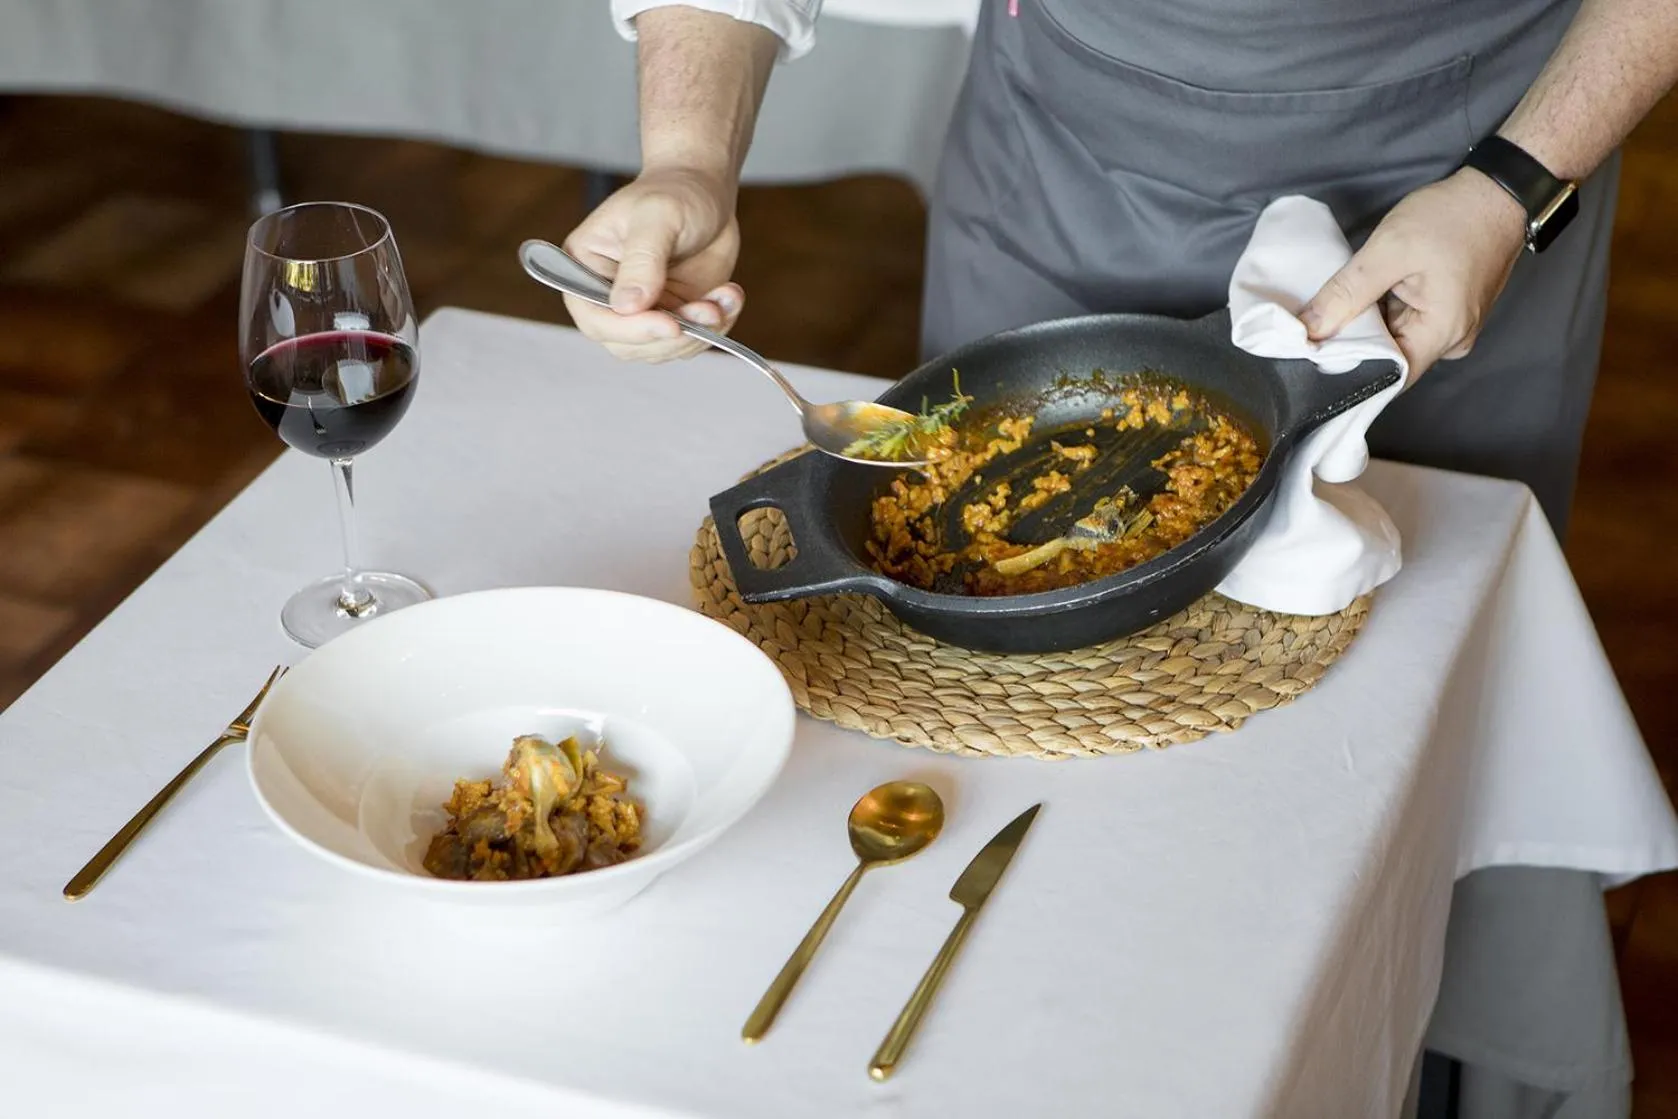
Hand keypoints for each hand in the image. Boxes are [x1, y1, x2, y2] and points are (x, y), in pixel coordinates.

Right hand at [561, 167, 745, 361]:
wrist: (705, 192)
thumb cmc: (673, 193)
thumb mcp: (657, 217)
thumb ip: (642, 260)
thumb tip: (627, 306)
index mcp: (584, 268)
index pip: (594, 318)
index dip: (630, 330)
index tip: (670, 325)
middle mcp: (606, 297)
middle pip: (628, 345)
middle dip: (674, 335)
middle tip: (709, 310)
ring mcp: (641, 312)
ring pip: (663, 349)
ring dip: (700, 331)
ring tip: (725, 295)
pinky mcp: (672, 317)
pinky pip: (691, 341)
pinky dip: (717, 326)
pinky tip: (729, 296)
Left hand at [1298, 169, 1528, 381]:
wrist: (1500, 190)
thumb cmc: (1452, 217)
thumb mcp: (1390, 250)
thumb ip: (1347, 293)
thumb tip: (1308, 330)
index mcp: (1443, 334)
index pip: (1388, 377)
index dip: (1348, 370)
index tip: (1312, 357)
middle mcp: (1453, 341)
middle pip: (1390, 359)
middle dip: (1353, 343)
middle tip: (1313, 329)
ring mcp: (1453, 327)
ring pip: (1396, 339)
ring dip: (1368, 325)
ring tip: (1335, 309)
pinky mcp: (1448, 312)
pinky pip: (1408, 323)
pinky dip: (1384, 312)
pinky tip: (1365, 296)